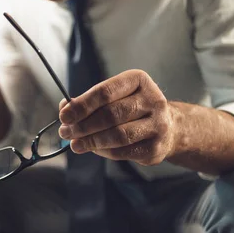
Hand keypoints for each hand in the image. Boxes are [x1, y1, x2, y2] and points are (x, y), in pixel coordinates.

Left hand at [58, 70, 177, 165]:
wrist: (169, 128)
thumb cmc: (132, 109)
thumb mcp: (114, 96)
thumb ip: (89, 101)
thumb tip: (64, 108)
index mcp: (138, 80)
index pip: (105, 92)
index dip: (82, 105)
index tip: (64, 116)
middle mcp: (153, 100)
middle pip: (110, 115)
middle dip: (83, 126)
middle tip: (65, 132)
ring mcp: (158, 125)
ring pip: (117, 135)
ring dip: (91, 141)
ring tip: (75, 144)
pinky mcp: (156, 148)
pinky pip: (123, 151)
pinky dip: (103, 152)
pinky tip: (93, 149)